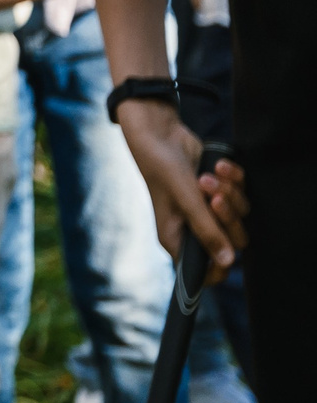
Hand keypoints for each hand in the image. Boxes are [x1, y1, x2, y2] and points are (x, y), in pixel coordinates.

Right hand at [119, 100, 248, 278]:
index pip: (205, 270)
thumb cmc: (162, 168)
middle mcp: (195, 227)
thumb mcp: (186, 201)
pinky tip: (218, 165)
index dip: (219, 267)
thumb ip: (208, 231)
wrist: (160, 132)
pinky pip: (242, 191)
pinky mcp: (221, 190)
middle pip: (232, 239)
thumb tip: (228, 263)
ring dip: (229, 191)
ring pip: (240, 213)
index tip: (227, 250)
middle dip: (227, 216)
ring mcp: (208, 208)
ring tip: (208, 175)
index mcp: (178, 238)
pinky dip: (234, 177)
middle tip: (213, 197)